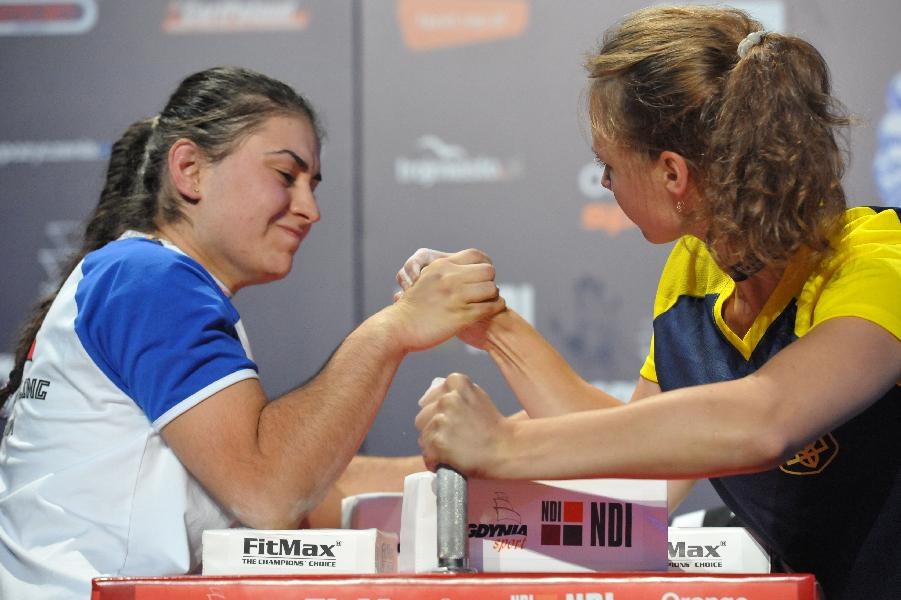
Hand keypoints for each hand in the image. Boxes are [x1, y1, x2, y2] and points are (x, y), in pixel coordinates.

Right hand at [387, 249, 504, 351]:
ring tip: (488, 300)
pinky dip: (495, 308)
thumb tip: (460, 270)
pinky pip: (489, 308)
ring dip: (493, 295)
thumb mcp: (427, 279)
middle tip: (486, 289)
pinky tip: (492, 309)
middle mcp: (450, 278)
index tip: (483, 275)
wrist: (399, 327)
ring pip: (491, 289)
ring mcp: (456, 297)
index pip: (476, 255)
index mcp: (442, 266)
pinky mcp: (461, 316)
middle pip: (488, 270)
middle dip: (489, 280)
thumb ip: (444, 272)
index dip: (484, 264)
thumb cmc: (413, 306)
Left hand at [414, 373, 507, 476]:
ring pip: (423, 438)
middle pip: (422, 418)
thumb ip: (452, 394)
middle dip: (434, 429)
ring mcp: (441, 420)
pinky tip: (451, 461)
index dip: (439, 414)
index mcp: (455, 382)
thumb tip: (424, 400)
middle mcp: (446, 398)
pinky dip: (436, 462)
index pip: (429, 399)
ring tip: (455, 450)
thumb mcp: (475, 396)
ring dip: (435, 447)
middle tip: (455, 438)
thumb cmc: (493, 427)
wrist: (505, 449)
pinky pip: (427, 455)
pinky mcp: (438, 442)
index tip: (453, 422)